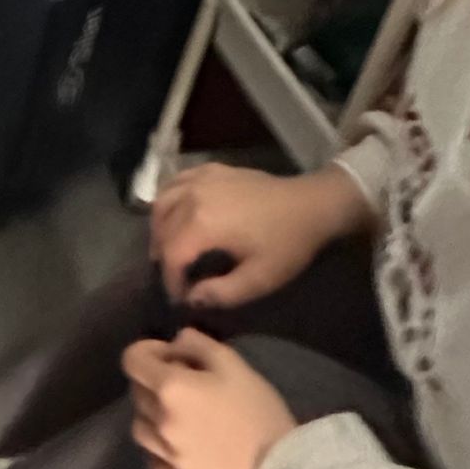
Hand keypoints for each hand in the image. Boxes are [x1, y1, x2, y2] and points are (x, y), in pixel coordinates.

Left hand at [125, 329, 296, 468]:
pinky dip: (161, 453)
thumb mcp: (234, 364)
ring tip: (184, 418)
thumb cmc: (258, 412)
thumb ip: (198, 344)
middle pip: (137, 392)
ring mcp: (165, 457)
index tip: (173, 357)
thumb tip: (175, 343)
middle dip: (155, 381)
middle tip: (188, 386)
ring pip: (140, 428)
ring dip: (154, 416)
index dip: (148, 351)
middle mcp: (158, 421)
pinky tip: (181, 449)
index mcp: (170, 388)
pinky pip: (154, 464)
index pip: (132, 359)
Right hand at [151, 161, 370, 309]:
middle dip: (162, 257)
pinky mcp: (210, 169)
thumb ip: (221, 294)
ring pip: (162, 202)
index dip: (170, 281)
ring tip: (167, 247)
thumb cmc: (286, 244)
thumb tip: (192, 298)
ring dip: (158, 227)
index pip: (171, 256)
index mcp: (202, 224)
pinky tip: (175, 212)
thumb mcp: (258, 279)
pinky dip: (167, 199)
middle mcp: (192, 196)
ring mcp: (200, 178)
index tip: (179, 298)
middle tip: (174, 277)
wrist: (310, 205)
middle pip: (162, 229)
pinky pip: (176, 182)